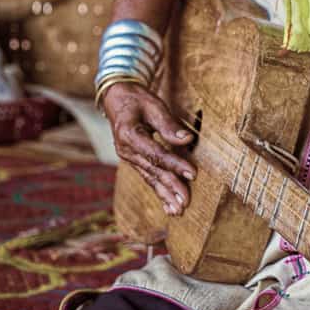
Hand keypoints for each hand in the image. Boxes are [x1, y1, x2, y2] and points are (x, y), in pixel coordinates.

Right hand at [103, 83, 195, 216]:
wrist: (116, 98)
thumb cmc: (137, 99)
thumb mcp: (153, 105)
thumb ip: (169, 124)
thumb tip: (188, 139)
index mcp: (129, 134)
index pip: (155, 153)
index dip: (174, 164)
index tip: (193, 173)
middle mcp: (126, 150)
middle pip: (152, 170)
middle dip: (171, 187)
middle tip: (187, 201)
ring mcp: (128, 158)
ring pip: (149, 178)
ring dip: (165, 195)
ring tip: (179, 210)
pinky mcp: (134, 161)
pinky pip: (147, 178)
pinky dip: (159, 192)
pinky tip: (168, 206)